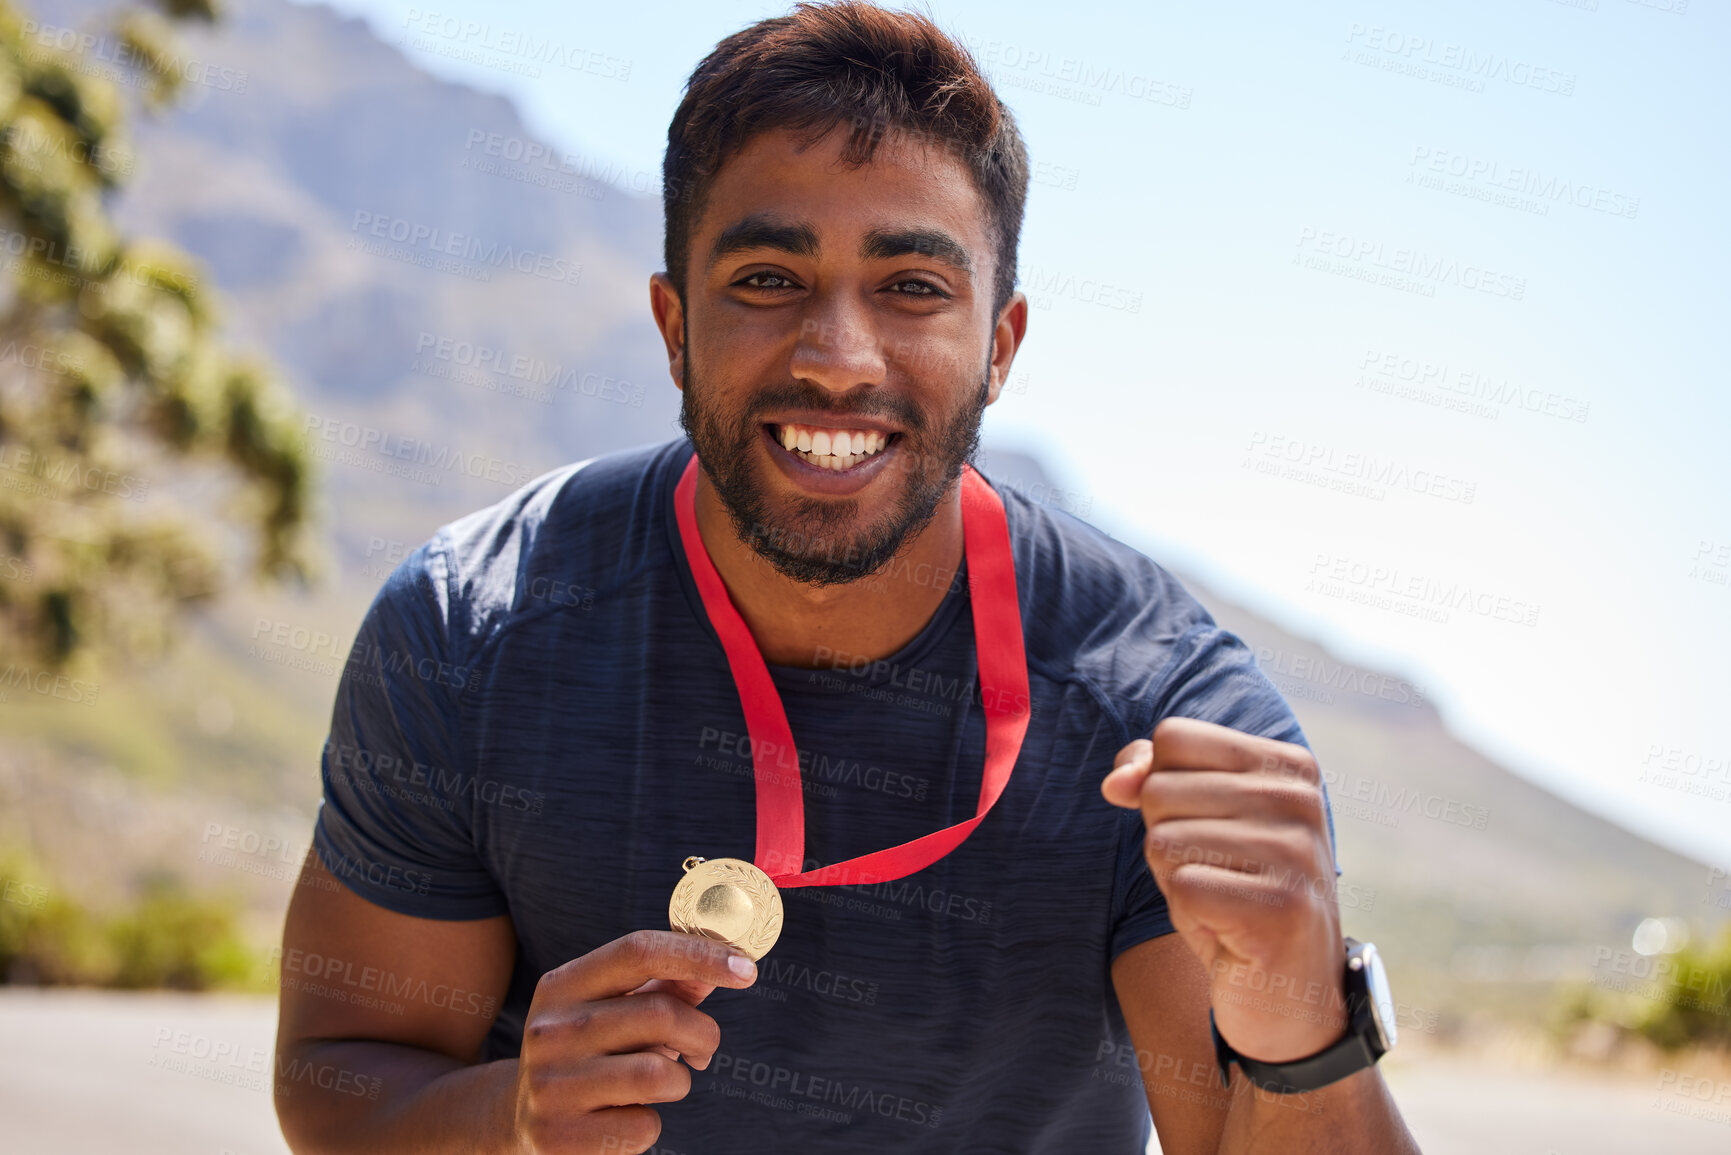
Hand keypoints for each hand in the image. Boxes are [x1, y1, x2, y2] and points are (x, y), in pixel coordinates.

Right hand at [510, 929, 757, 1153]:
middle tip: (702, 1048)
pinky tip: (625, 1117)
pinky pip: (643, 1126)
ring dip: (679, 1080)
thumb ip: (667, 984)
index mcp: (562, 985)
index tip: (747, 968)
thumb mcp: (612, 1008)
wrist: (518, 1119)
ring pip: (659, 1075)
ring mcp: (549, 1085)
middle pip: (661, 1015)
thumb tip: (726, 961)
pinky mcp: (556, 1137)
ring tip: (661, 1083)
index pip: (639, 950)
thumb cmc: (587, 1052)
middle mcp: (549, 1030)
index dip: (699, 954)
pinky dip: (650, 1123)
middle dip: (702, 1034)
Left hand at [1102, 717, 1345, 1062]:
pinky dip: (1188, 915)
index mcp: (1288, 765)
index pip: (1173, 738)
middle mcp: (1300, 800)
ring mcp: (1296, 853)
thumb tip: (1116, 781)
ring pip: (1163, 840)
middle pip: (1160, 789)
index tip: (1206, 830)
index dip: (1163, 789)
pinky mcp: (1280, 907)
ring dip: (1176, 882)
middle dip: (1166, 841)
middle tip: (1217, 877)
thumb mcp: (1196, 822)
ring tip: (1223, 903)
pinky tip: (1228, 932)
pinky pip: (1181, 887)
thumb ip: (1154, 777)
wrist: (1291, 995)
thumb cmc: (1235, 895)